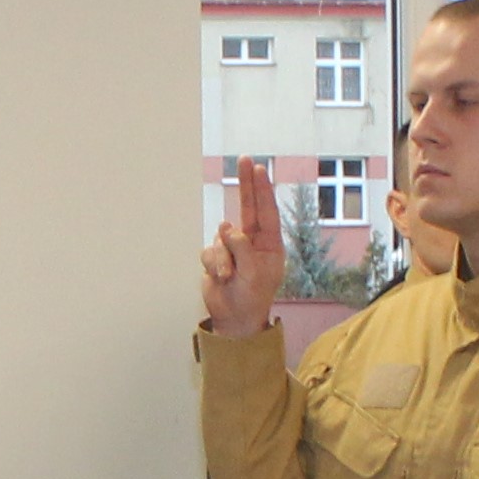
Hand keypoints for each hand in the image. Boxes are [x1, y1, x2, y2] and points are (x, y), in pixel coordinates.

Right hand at [200, 160, 286, 334]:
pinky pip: (209, 252)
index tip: (259, 169)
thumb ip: (242, 248)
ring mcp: (232, 248)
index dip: (262, 190)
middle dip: (246, 183)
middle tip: (246, 159)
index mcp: (269, 243)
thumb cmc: (252, 298)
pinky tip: (222, 279)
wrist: (234, 319)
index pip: (267, 211)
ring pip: (221, 238)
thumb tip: (226, 227)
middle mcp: (251, 241)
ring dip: (223, 258)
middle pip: (247, 206)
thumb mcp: (254, 273)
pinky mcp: (215, 257)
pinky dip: (214, 264)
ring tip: (229, 276)